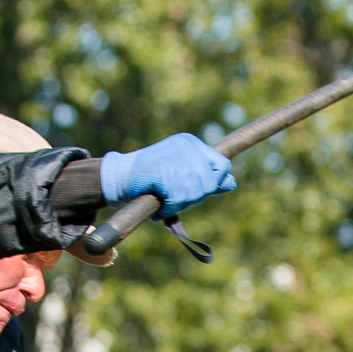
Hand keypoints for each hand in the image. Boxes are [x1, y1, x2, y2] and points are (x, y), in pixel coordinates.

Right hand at [98, 134, 236, 213]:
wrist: (120, 177)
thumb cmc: (150, 179)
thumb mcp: (181, 174)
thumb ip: (205, 178)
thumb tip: (232, 183)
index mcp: (191, 143)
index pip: (222, 165)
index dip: (214, 183)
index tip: (198, 191)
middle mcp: (186, 146)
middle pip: (209, 184)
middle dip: (194, 198)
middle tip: (174, 198)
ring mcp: (175, 157)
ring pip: (195, 193)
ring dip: (180, 204)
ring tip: (165, 202)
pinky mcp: (164, 170)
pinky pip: (178, 199)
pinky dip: (169, 208)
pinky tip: (160, 206)